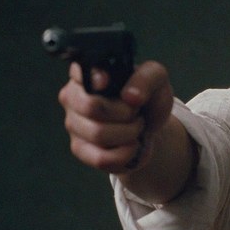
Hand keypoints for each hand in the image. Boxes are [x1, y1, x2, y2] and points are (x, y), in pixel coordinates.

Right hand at [58, 61, 172, 173]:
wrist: (150, 127)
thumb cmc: (148, 98)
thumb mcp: (157, 79)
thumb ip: (146, 78)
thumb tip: (130, 96)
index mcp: (88, 72)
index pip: (79, 71)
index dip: (94, 78)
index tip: (108, 83)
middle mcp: (73, 96)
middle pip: (91, 107)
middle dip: (124, 113)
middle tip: (136, 112)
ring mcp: (73, 124)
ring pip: (98, 134)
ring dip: (128, 133)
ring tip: (136, 127)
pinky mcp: (79, 149)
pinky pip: (101, 158)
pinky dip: (124, 154)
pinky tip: (131, 146)